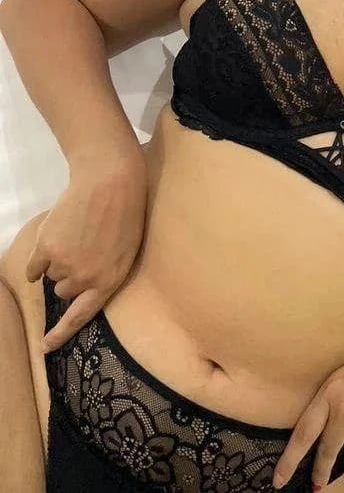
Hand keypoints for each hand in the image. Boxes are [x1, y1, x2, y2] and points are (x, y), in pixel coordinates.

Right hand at [25, 146, 147, 352]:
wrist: (110, 181)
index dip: (61, 334)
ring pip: (51, 275)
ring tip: (77, 236)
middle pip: (64, 291)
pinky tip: (53, 240)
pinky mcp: (46, 247)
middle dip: (71, 277)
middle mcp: (84, 278)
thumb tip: (79, 288)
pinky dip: (38, 259)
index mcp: (109, 281)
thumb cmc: (127, 213)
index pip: (81, 317)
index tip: (45, 347)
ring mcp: (63, 263)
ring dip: (59, 262)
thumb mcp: (126, 251)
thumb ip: (104, 274)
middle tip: (84, 250)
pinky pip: (33, 267)